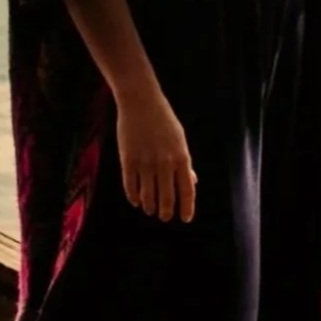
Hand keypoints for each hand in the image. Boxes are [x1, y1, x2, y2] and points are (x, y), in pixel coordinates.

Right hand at [116, 85, 196, 222]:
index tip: (185, 219)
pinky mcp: (128, 160)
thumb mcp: (180, 139)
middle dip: (166, 212)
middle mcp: (164, 163)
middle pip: (167, 197)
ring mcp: (145, 162)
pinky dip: (133, 197)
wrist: (140, 102)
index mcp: (181, 157)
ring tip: (150, 210)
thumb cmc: (163, 120)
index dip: (187, 208)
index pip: (187, 190)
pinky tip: (136, 201)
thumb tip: (192, 182)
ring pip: (148, 196)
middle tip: (165, 217)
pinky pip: (130, 186)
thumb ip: (185, 163)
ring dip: (150, 206)